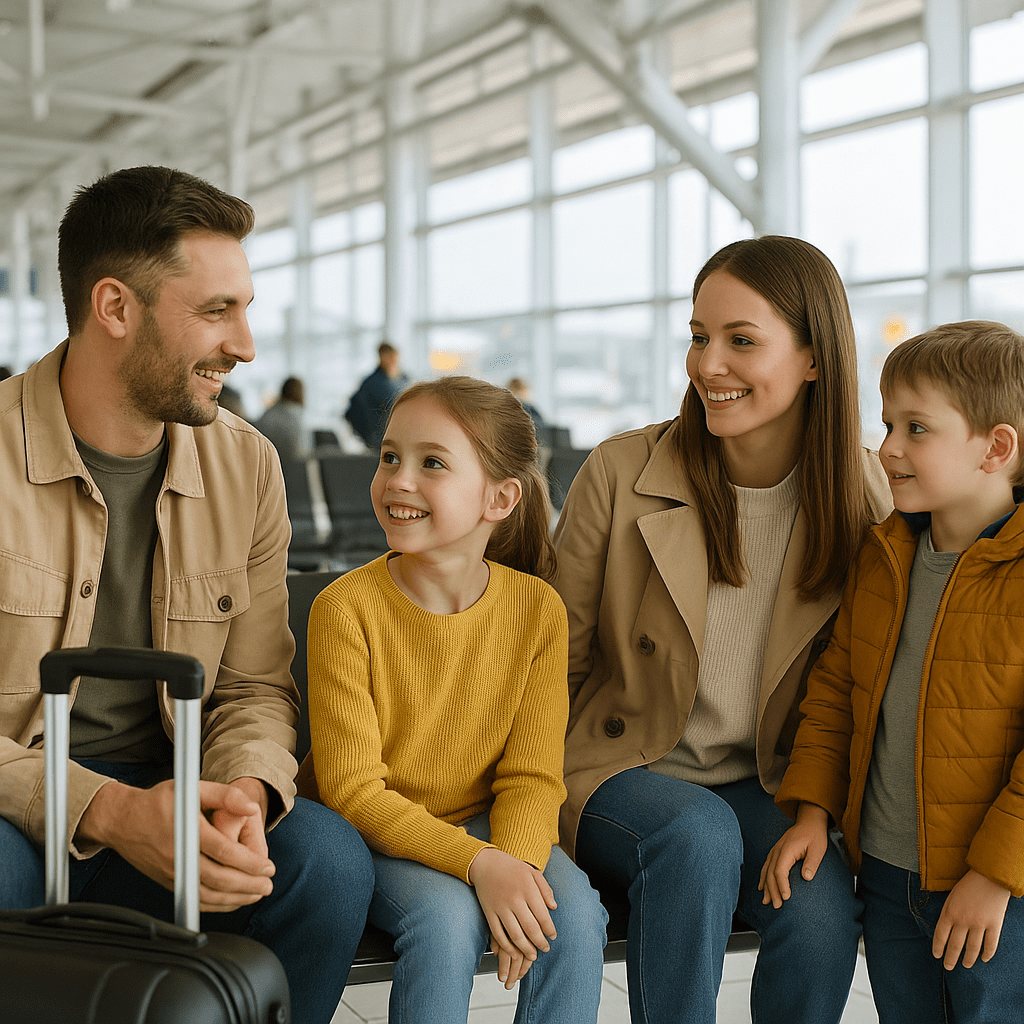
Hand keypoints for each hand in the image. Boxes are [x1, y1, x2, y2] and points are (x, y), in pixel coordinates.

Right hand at [78, 778, 275, 912]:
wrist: (121, 820)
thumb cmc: (159, 802)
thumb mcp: (193, 788)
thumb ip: (226, 795)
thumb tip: (252, 809)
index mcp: (188, 831)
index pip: (224, 853)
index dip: (250, 863)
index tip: (268, 867)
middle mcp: (179, 856)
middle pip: (219, 879)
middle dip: (248, 885)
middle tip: (268, 885)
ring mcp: (172, 873)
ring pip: (208, 895)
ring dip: (235, 899)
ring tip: (257, 895)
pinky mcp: (168, 882)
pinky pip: (195, 899)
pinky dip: (216, 905)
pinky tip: (232, 901)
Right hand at [468, 848, 556, 989]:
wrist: (485, 863)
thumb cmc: (511, 867)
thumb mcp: (532, 872)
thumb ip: (545, 889)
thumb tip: (554, 907)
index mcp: (527, 888)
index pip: (542, 915)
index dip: (550, 929)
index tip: (553, 936)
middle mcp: (514, 898)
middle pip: (530, 928)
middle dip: (540, 942)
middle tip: (545, 948)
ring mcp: (500, 907)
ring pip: (515, 935)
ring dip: (526, 948)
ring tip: (533, 955)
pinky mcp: (489, 912)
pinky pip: (498, 934)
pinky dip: (507, 947)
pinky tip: (514, 952)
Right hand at [758, 803, 829, 908]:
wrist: (809, 822)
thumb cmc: (815, 836)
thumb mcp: (818, 849)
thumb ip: (812, 863)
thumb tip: (806, 878)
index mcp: (787, 849)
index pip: (780, 870)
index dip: (781, 885)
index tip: (786, 898)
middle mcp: (778, 850)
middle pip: (770, 872)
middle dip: (772, 890)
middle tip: (776, 905)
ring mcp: (775, 850)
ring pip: (766, 870)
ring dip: (766, 886)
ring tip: (766, 901)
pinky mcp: (775, 852)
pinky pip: (766, 866)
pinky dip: (763, 878)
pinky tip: (761, 887)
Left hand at [933, 869, 1009, 969]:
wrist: (989, 876)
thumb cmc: (968, 884)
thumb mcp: (951, 896)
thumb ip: (949, 912)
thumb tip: (946, 929)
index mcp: (949, 912)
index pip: (940, 935)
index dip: (938, 948)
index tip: (937, 956)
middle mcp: (963, 920)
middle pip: (955, 945)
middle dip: (950, 958)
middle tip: (948, 967)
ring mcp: (979, 924)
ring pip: (972, 949)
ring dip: (968, 959)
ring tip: (965, 965)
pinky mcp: (994, 925)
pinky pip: (990, 945)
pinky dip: (987, 954)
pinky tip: (983, 959)